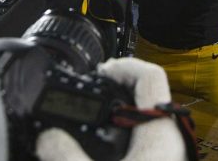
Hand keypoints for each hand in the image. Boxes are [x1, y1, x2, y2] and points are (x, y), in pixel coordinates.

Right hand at [35, 58, 187, 160]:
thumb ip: (66, 157)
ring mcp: (168, 152)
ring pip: (148, 116)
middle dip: (117, 86)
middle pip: (149, 93)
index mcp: (161, 131)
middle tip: (92, 88)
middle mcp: (170, 138)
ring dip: (120, 109)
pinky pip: (145, 136)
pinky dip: (125, 130)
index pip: (151, 76)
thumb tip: (47, 138)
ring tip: (94, 112)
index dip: (123, 65)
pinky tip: (105, 142)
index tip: (98, 72)